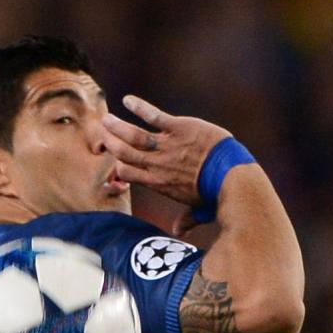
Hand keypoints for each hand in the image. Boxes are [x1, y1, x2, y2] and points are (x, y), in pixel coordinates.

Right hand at [102, 96, 234, 212]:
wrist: (230, 178)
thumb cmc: (216, 195)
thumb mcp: (198, 209)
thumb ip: (186, 219)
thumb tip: (179, 233)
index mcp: (158, 183)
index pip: (127, 173)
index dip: (118, 165)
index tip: (114, 158)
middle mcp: (157, 164)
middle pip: (125, 153)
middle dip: (111, 142)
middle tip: (102, 133)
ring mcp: (167, 145)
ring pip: (133, 135)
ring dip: (117, 126)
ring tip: (107, 119)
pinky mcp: (178, 128)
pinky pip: (153, 116)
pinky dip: (139, 107)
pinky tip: (128, 100)